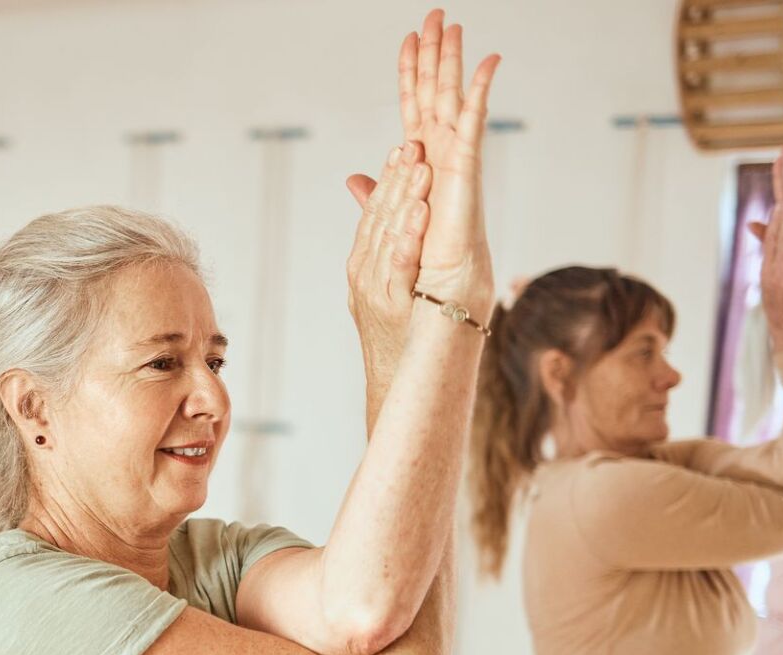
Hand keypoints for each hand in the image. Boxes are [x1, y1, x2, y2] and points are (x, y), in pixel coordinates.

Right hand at [346, 142, 431, 383]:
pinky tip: (420, 217)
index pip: (374, 213)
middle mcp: (363, 273)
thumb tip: (364, 192)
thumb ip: (377, 241)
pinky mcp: (389, 306)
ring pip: (387, 237)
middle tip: (414, 146)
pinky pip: (399, 268)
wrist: (391, 380)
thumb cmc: (394, 333)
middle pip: (379, 218)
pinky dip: (408, 240)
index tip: (403, 148)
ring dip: (405, 200)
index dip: (387, 179)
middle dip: (397, 179)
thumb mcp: (380, 285)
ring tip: (421, 169)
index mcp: (361, 264)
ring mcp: (373, 290)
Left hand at [399, 9, 498, 319]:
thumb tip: (355, 179)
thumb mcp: (386, 220)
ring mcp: (455, 162)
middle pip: (434, 94)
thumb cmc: (418, 268)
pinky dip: (480, 92)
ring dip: (452, 62)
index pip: (413, 109)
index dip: (410, 75)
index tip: (408, 40)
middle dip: (434, 55)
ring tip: (452, 24)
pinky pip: (473, 124)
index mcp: (422, 165)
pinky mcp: (466, 173)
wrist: (432, 300)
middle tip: (435, 15)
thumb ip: (377, 194)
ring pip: (452, 100)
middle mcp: (440, 158)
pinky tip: (488, 62)